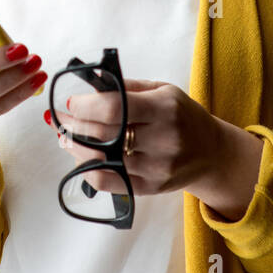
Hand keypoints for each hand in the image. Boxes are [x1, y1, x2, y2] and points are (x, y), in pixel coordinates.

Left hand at [50, 78, 227, 196]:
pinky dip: (89, 170)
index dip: (85, 106)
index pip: (114, 108)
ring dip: (76, 148)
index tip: (71, 103)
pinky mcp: (151, 187)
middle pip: (104, 134)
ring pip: (103, 160)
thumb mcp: (164, 90)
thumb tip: (91, 84)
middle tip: (59, 119)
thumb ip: (128, 87)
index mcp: (164, 108)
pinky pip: (110, 182)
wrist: (213, 153)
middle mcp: (162, 139)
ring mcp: (157, 167)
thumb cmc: (183, 116)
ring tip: (65, 138)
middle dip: (75, 125)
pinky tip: (81, 159)